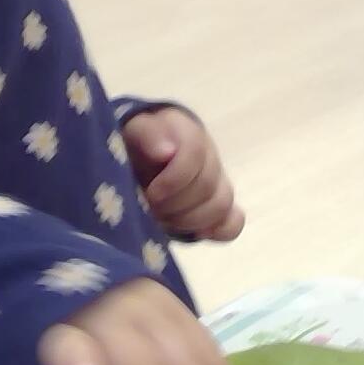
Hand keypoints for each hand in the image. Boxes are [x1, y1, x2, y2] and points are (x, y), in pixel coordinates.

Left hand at [124, 106, 243, 241]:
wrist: (134, 158)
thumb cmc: (130, 146)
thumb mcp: (131, 134)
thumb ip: (147, 136)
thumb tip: (166, 152)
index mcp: (186, 131)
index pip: (196, 152)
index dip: (175, 179)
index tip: (149, 194)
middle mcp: (208, 154)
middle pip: (208, 185)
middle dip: (175, 205)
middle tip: (149, 209)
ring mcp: (218, 181)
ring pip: (222, 205)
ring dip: (190, 221)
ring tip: (163, 221)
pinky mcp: (219, 204)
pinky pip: (234, 221)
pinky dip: (218, 230)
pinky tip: (196, 233)